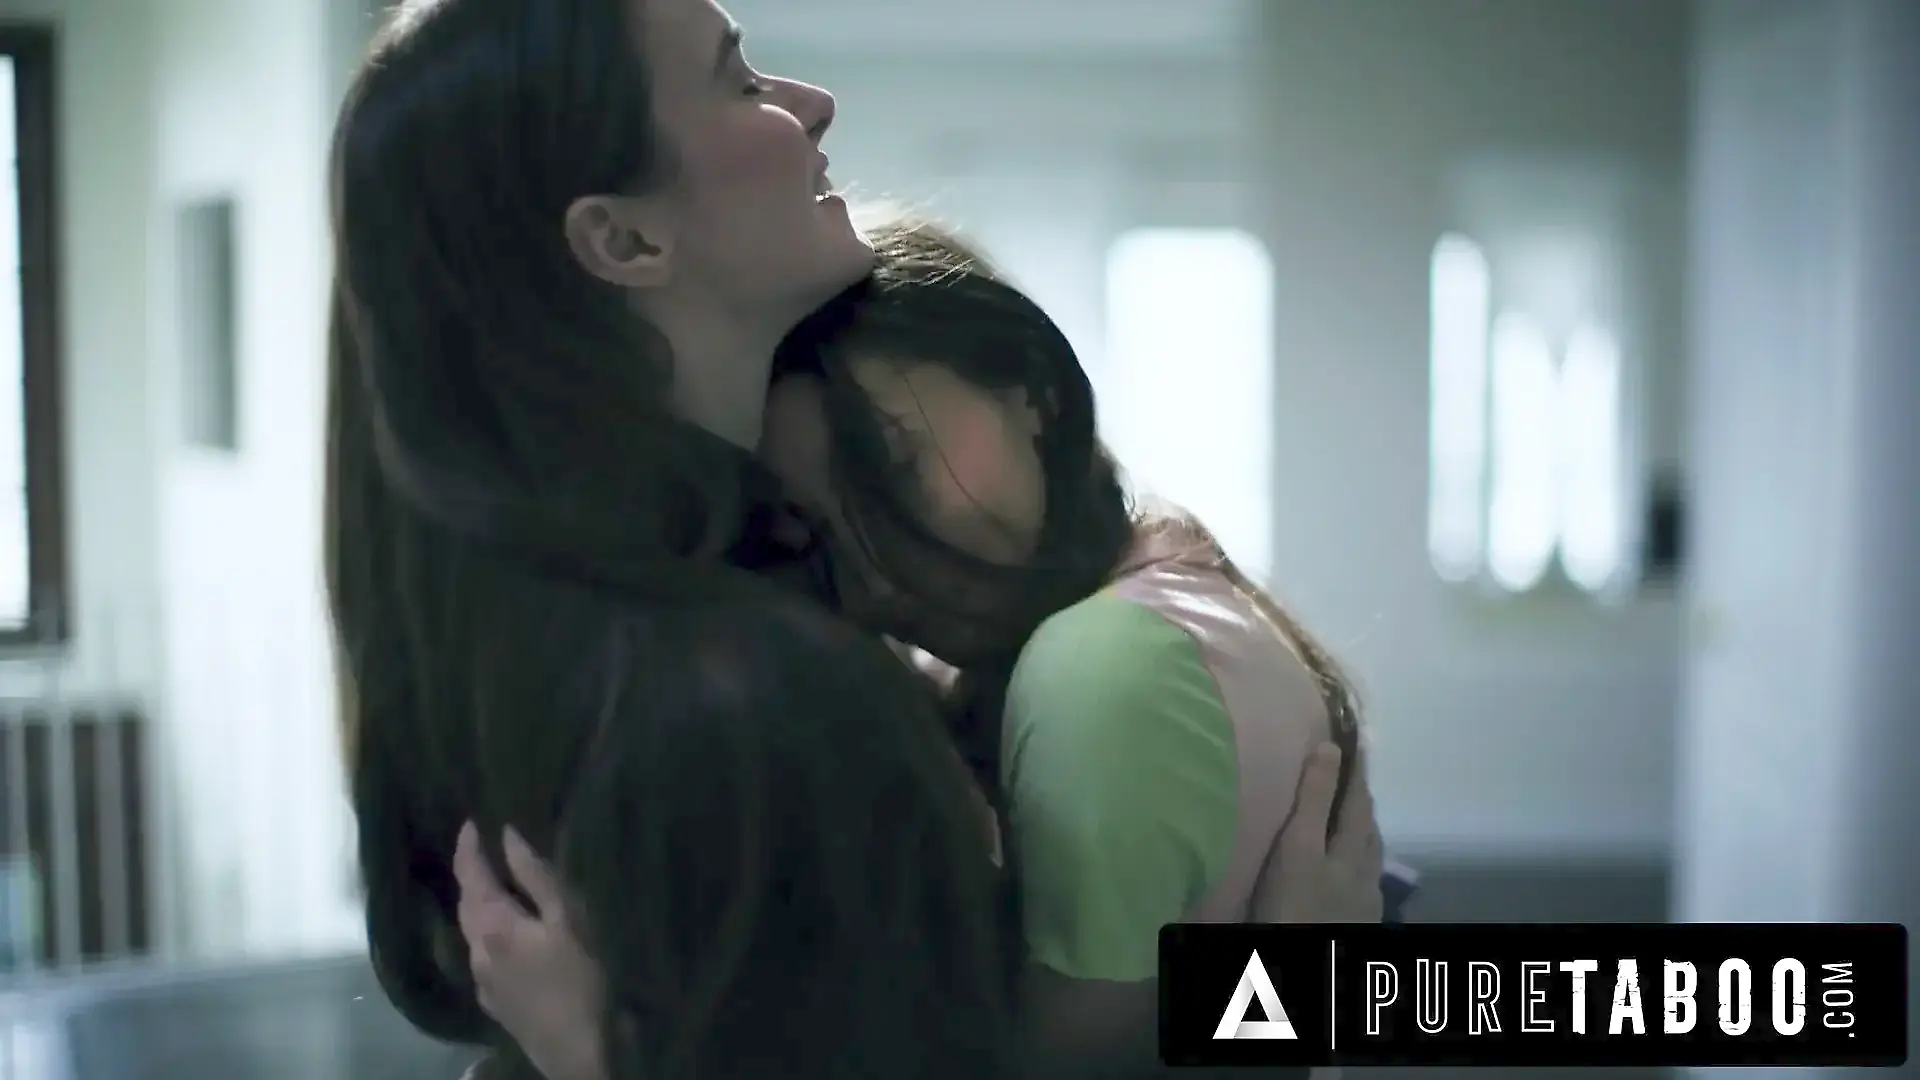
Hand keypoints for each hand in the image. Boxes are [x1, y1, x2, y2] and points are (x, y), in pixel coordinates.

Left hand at [452, 823, 605, 1079]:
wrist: (590, 1058)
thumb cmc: (589, 980)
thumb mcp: (573, 918)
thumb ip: (538, 876)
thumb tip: (507, 836)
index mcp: (493, 927)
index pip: (470, 876)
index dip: (468, 846)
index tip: (471, 821)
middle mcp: (477, 955)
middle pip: (467, 906)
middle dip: (473, 876)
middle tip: (485, 849)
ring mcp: (485, 985)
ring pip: (476, 935)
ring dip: (483, 907)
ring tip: (503, 887)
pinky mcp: (500, 1007)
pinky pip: (487, 959)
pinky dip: (494, 936)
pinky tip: (513, 936)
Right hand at [1250, 743, 1384, 923]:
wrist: (1309, 974)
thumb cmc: (1292, 909)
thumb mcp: (1297, 850)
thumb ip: (1314, 801)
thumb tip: (1329, 747)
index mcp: (1349, 850)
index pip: (1356, 799)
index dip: (1355, 769)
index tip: (1354, 738)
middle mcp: (1363, 872)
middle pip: (1368, 829)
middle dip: (1360, 801)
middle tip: (1348, 776)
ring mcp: (1364, 901)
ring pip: (1368, 857)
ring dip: (1360, 832)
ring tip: (1346, 818)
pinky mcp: (1356, 922)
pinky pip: (1362, 880)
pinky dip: (1354, 862)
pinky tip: (1343, 870)